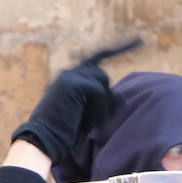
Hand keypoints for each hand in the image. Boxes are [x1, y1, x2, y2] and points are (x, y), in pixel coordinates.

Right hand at [13, 39, 140, 166]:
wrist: (42, 141)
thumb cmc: (63, 132)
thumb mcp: (85, 113)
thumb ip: (99, 101)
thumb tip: (121, 99)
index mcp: (68, 78)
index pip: (98, 57)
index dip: (120, 48)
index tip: (139, 40)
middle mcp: (68, 73)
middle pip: (102, 75)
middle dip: (106, 97)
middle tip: (100, 119)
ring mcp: (69, 76)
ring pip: (102, 82)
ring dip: (101, 106)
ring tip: (90, 122)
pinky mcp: (73, 83)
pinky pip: (99, 93)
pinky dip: (98, 111)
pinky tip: (88, 123)